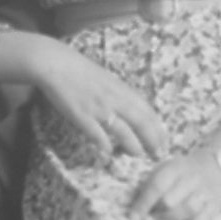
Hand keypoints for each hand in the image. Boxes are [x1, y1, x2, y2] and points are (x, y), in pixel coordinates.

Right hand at [26, 37, 166, 159]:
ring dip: (133, 145)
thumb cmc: (81, 70)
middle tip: (157, 152)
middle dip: (152, 139)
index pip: (147, 109)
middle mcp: (115, 99)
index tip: (163, 138)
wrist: (57, 64)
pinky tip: (107, 153)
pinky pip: (97, 134)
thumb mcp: (107, 79)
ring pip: (123, 131)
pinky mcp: (82, 116)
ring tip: (138, 155)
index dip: (157, 125)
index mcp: (122, 89)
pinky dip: (104, 145)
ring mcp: (99, 109)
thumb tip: (131, 109)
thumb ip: (120, 94)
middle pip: (141, 122)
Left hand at [130, 147, 220, 219]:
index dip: (143, 203)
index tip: (133, 217)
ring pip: (185, 213)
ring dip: (171, 219)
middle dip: (157, 212)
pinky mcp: (217, 206)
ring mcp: (206, 193)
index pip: (156, 186)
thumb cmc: (187, 170)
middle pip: (169, 202)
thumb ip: (152, 183)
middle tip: (154, 214)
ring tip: (166, 217)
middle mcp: (192, 179)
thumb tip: (136, 204)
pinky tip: (184, 219)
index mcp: (176, 167)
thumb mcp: (169, 167)